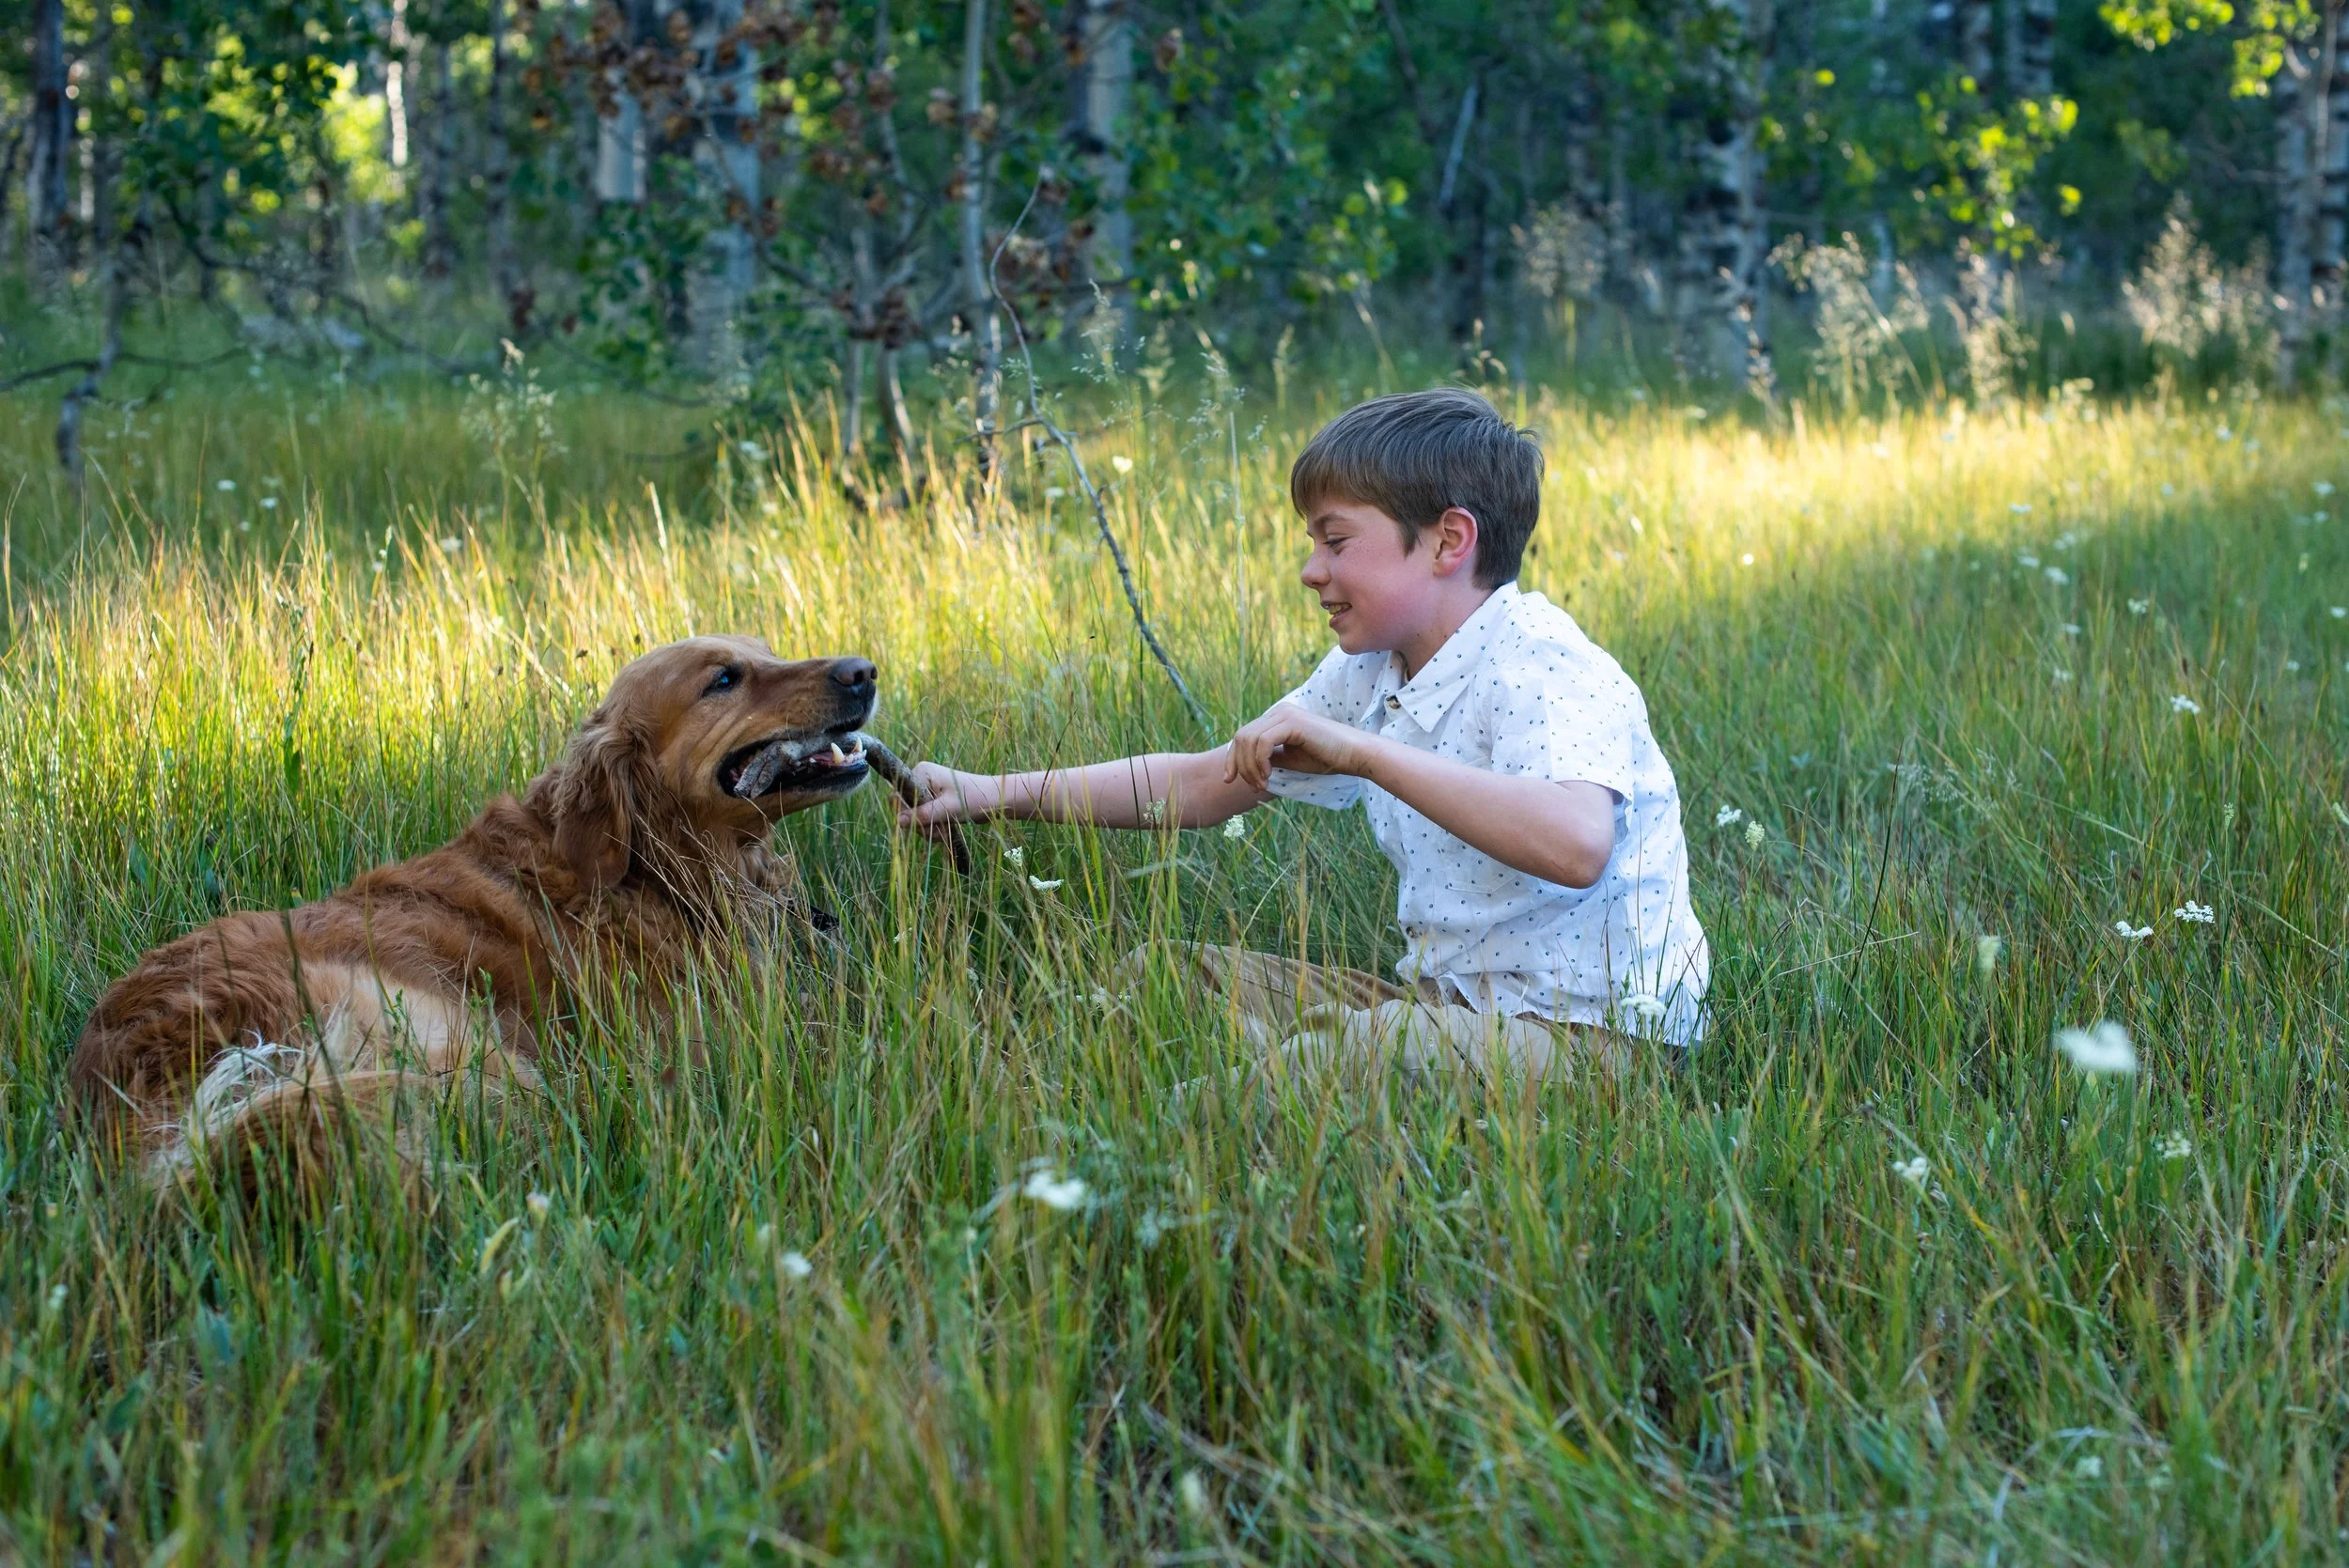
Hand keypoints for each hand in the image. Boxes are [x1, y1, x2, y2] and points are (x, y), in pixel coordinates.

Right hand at [897, 763, 997, 831]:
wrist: (996, 800)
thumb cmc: (975, 798)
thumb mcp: (948, 808)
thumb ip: (924, 815)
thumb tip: (899, 822)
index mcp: (922, 773)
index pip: (897, 796)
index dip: (905, 813)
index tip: (921, 823)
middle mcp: (921, 780)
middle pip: (905, 810)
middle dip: (921, 825)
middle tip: (939, 830)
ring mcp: (926, 792)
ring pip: (914, 819)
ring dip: (929, 829)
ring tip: (946, 830)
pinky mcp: (933, 803)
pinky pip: (924, 821)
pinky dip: (933, 829)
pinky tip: (946, 831)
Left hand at [1223, 703, 1374, 791]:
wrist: (1353, 755)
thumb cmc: (1325, 758)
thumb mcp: (1288, 759)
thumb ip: (1267, 758)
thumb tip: (1244, 767)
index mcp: (1276, 718)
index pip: (1242, 736)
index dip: (1232, 758)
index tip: (1229, 780)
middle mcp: (1278, 711)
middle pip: (1240, 737)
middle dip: (1240, 765)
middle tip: (1255, 787)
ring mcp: (1284, 714)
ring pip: (1248, 740)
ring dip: (1250, 768)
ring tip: (1263, 784)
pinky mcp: (1292, 722)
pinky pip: (1262, 742)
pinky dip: (1259, 762)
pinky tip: (1268, 775)